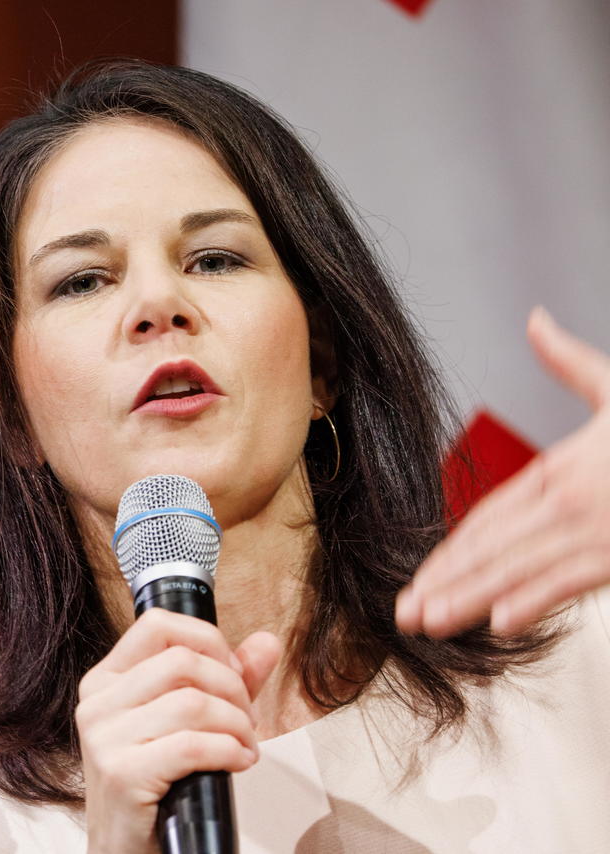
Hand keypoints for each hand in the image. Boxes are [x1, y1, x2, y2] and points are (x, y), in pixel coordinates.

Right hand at [78, 608, 280, 853]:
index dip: (207, 640)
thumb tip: (266, 643)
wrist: (126, 849)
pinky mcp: (122, 774)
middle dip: (233, 688)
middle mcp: (97, 702)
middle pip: (183, 662)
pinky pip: (192, 745)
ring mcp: (104, 738)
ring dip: (236, 726)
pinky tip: (237, 763)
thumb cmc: (156, 787)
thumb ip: (227, 679)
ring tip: (244, 746)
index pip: (158, 624)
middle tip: (247, 720)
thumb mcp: (188, 724)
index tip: (231, 672)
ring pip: (193, 702)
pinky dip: (229, 751)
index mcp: (106, 680)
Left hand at [396, 307, 609, 637]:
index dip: (450, 551)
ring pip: (519, 568)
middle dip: (444, 583)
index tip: (418, 579)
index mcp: (561, 469)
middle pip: (492, 548)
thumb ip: (570, 363)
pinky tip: (500, 622)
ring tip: (427, 623)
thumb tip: (535, 319)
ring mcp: (598, 528)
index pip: (489, 518)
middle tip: (402, 614)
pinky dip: (536, 599)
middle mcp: (570, 499)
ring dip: (469, 598)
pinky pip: (573, 579)